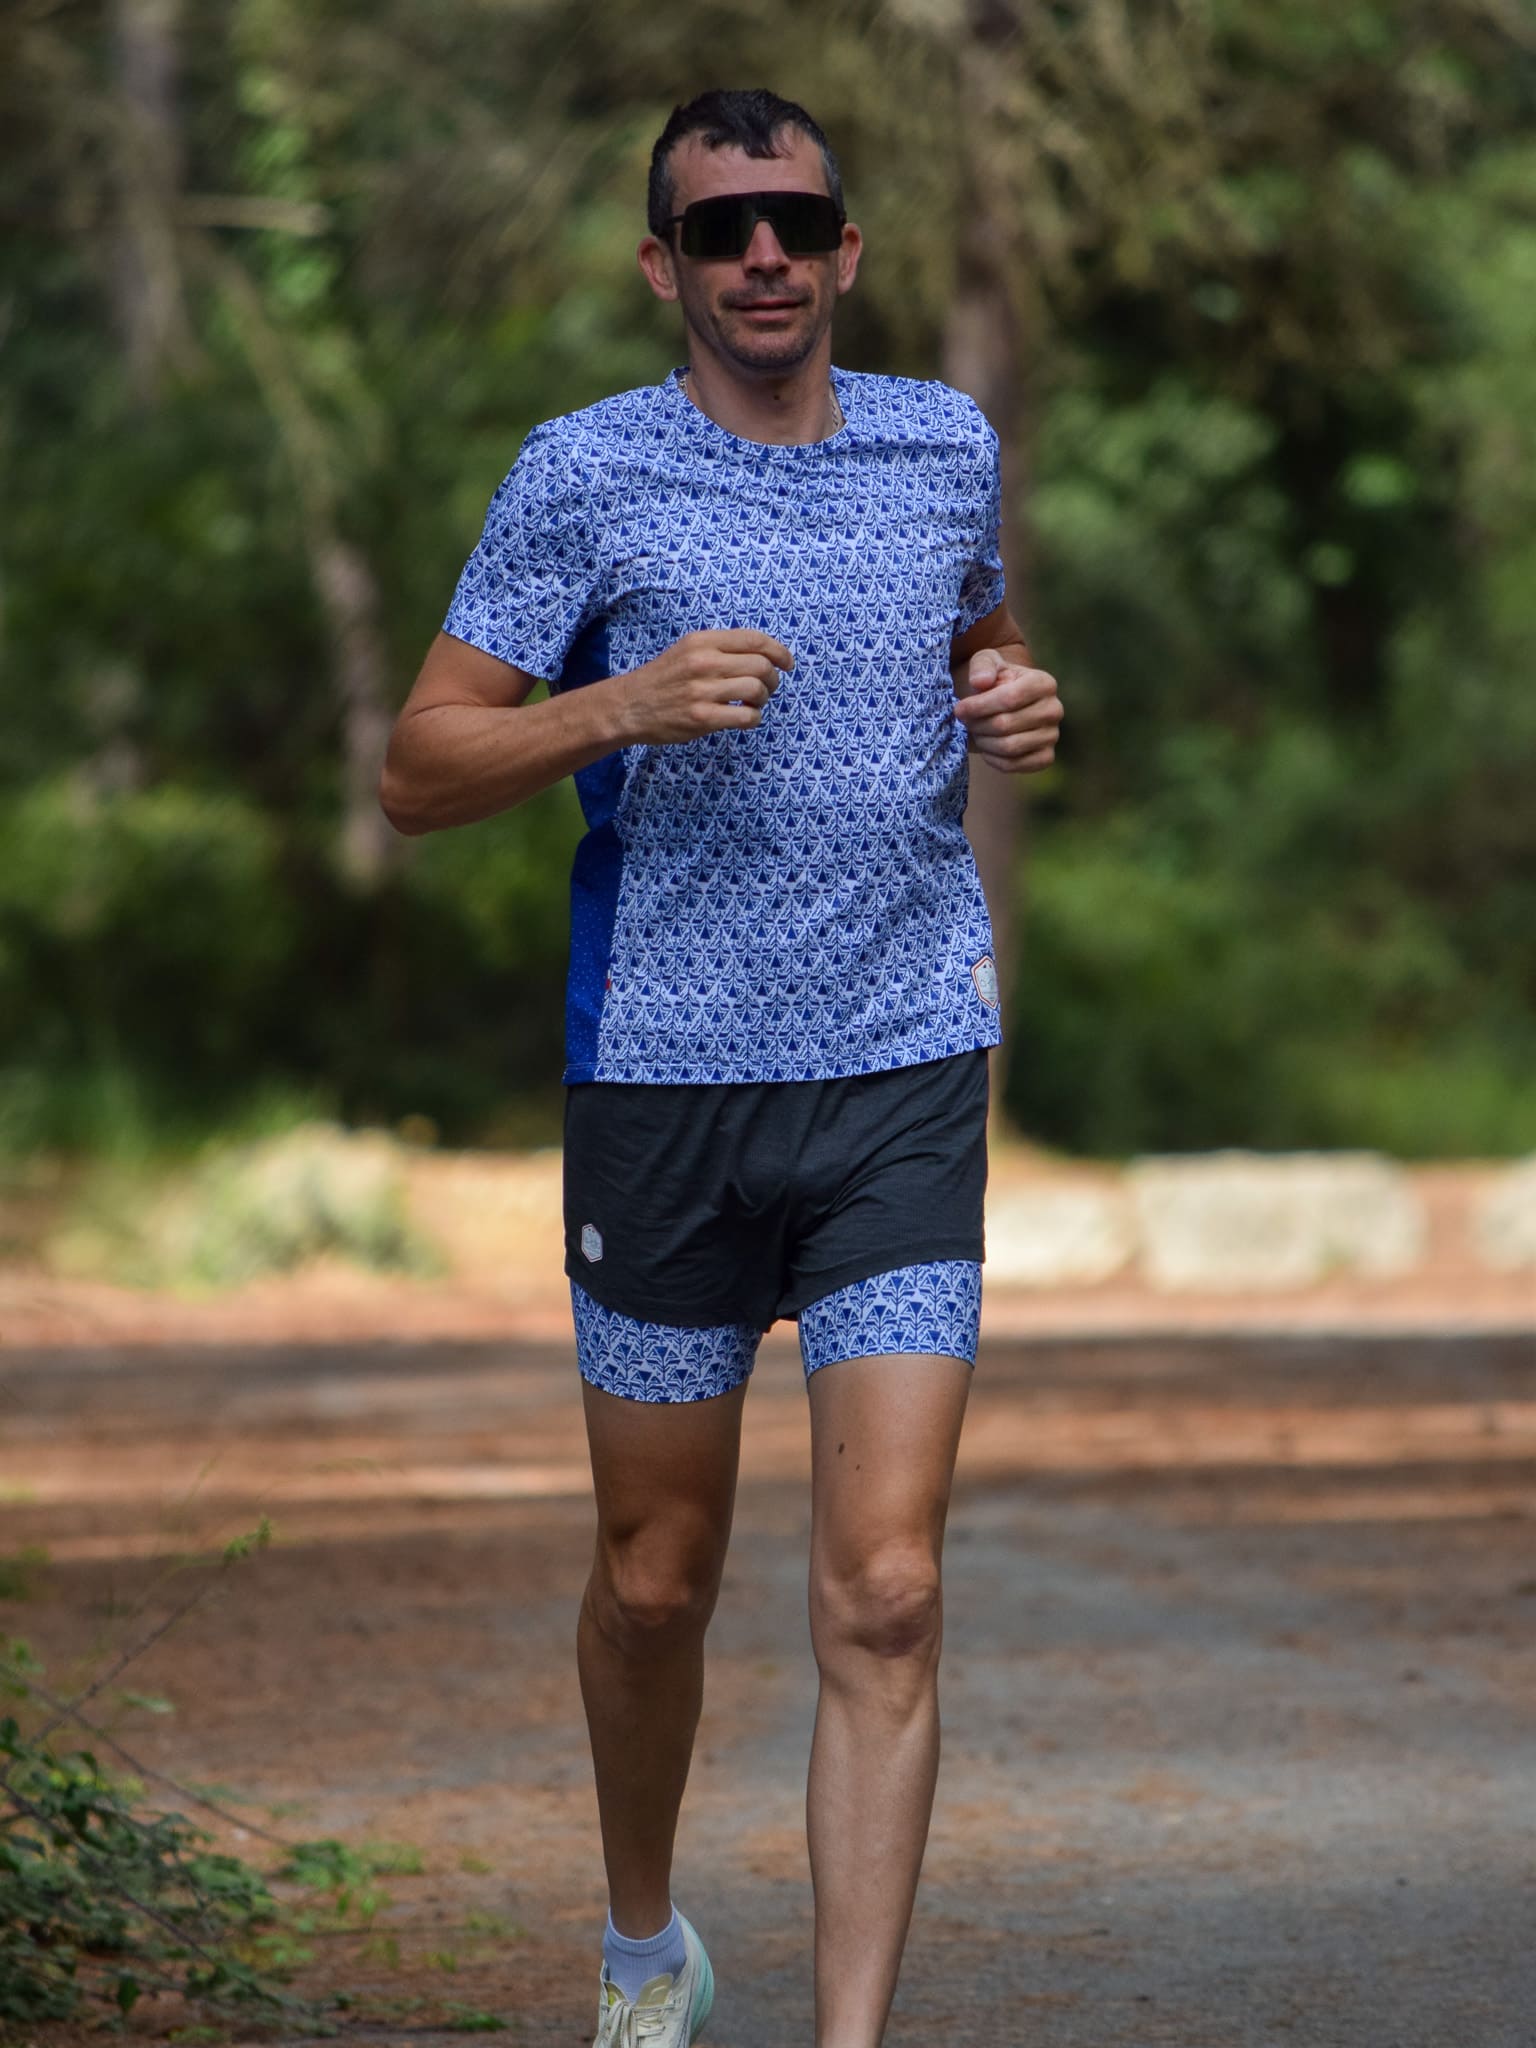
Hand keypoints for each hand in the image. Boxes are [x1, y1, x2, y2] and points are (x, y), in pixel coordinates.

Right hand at [615, 629, 792, 744]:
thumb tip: (764, 655)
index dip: (779, 651)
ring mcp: (703, 691)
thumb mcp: (688, 649)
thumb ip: (721, 649)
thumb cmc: (664, 679)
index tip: (787, 663)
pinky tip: (745, 718)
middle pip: (761, 665)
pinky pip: (746, 716)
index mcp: (703, 641)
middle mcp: (704, 662)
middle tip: (767, 688)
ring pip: (757, 690)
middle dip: (773, 679)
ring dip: (763, 699)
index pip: (755, 640)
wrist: (630, 706)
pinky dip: (753, 718)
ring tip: (753, 704)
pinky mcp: (702, 717)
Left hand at [953, 647, 1062, 771]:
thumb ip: (982, 665)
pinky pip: (1014, 765)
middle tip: (965, 721)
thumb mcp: (986, 662)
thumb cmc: (994, 680)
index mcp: (1044, 683)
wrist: (1004, 704)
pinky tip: (986, 747)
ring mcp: (1052, 735)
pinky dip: (993, 759)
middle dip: (978, 725)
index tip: (959, 709)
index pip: (1010, 698)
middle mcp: (1054, 709)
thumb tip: (981, 682)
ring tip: (975, 731)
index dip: (979, 706)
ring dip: (983, 742)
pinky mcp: (1046, 757)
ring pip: (1009, 747)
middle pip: (1006, 725)